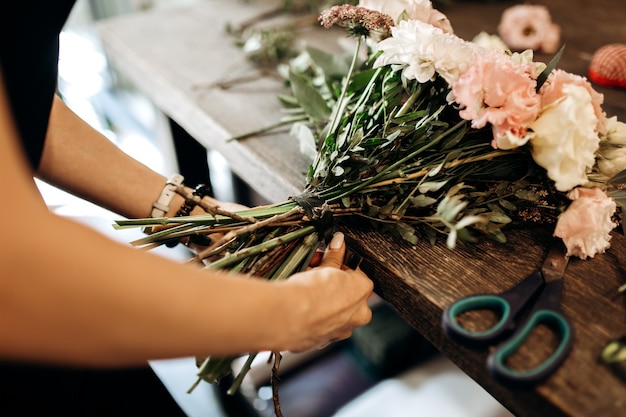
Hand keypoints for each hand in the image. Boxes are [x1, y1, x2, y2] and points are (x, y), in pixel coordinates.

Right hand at [278, 232, 373, 351]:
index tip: (328, 263)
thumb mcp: (325, 266)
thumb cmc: (310, 291)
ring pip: (334, 311)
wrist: (289, 316)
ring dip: (322, 300)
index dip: (340, 267)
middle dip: (331, 284)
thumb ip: (334, 255)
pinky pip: (320, 325)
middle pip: (346, 294)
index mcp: (363, 292)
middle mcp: (358, 314)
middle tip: (313, 274)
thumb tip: (339, 242)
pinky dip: (313, 316)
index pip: (357, 274)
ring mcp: (341, 331)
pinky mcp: (324, 342)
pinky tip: (300, 306)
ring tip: (303, 288)